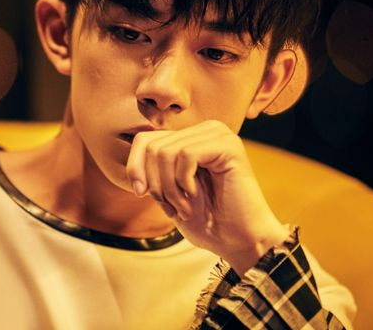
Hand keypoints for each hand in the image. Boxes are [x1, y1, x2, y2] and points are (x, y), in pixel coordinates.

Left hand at [126, 119, 288, 273]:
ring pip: (166, 152)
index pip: (145, 140)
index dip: (135, 167)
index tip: (141, 193)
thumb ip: (153, 169)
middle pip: (153, 146)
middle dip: (155, 183)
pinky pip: (186, 155)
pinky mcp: (229, 145)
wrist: (239, 241)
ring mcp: (218, 134)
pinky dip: (183, 182)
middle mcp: (205, 130)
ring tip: (184, 207)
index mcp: (191, 138)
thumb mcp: (168, 191)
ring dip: (169, 188)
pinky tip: (195, 196)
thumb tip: (132, 156)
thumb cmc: (207, 220)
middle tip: (172, 207)